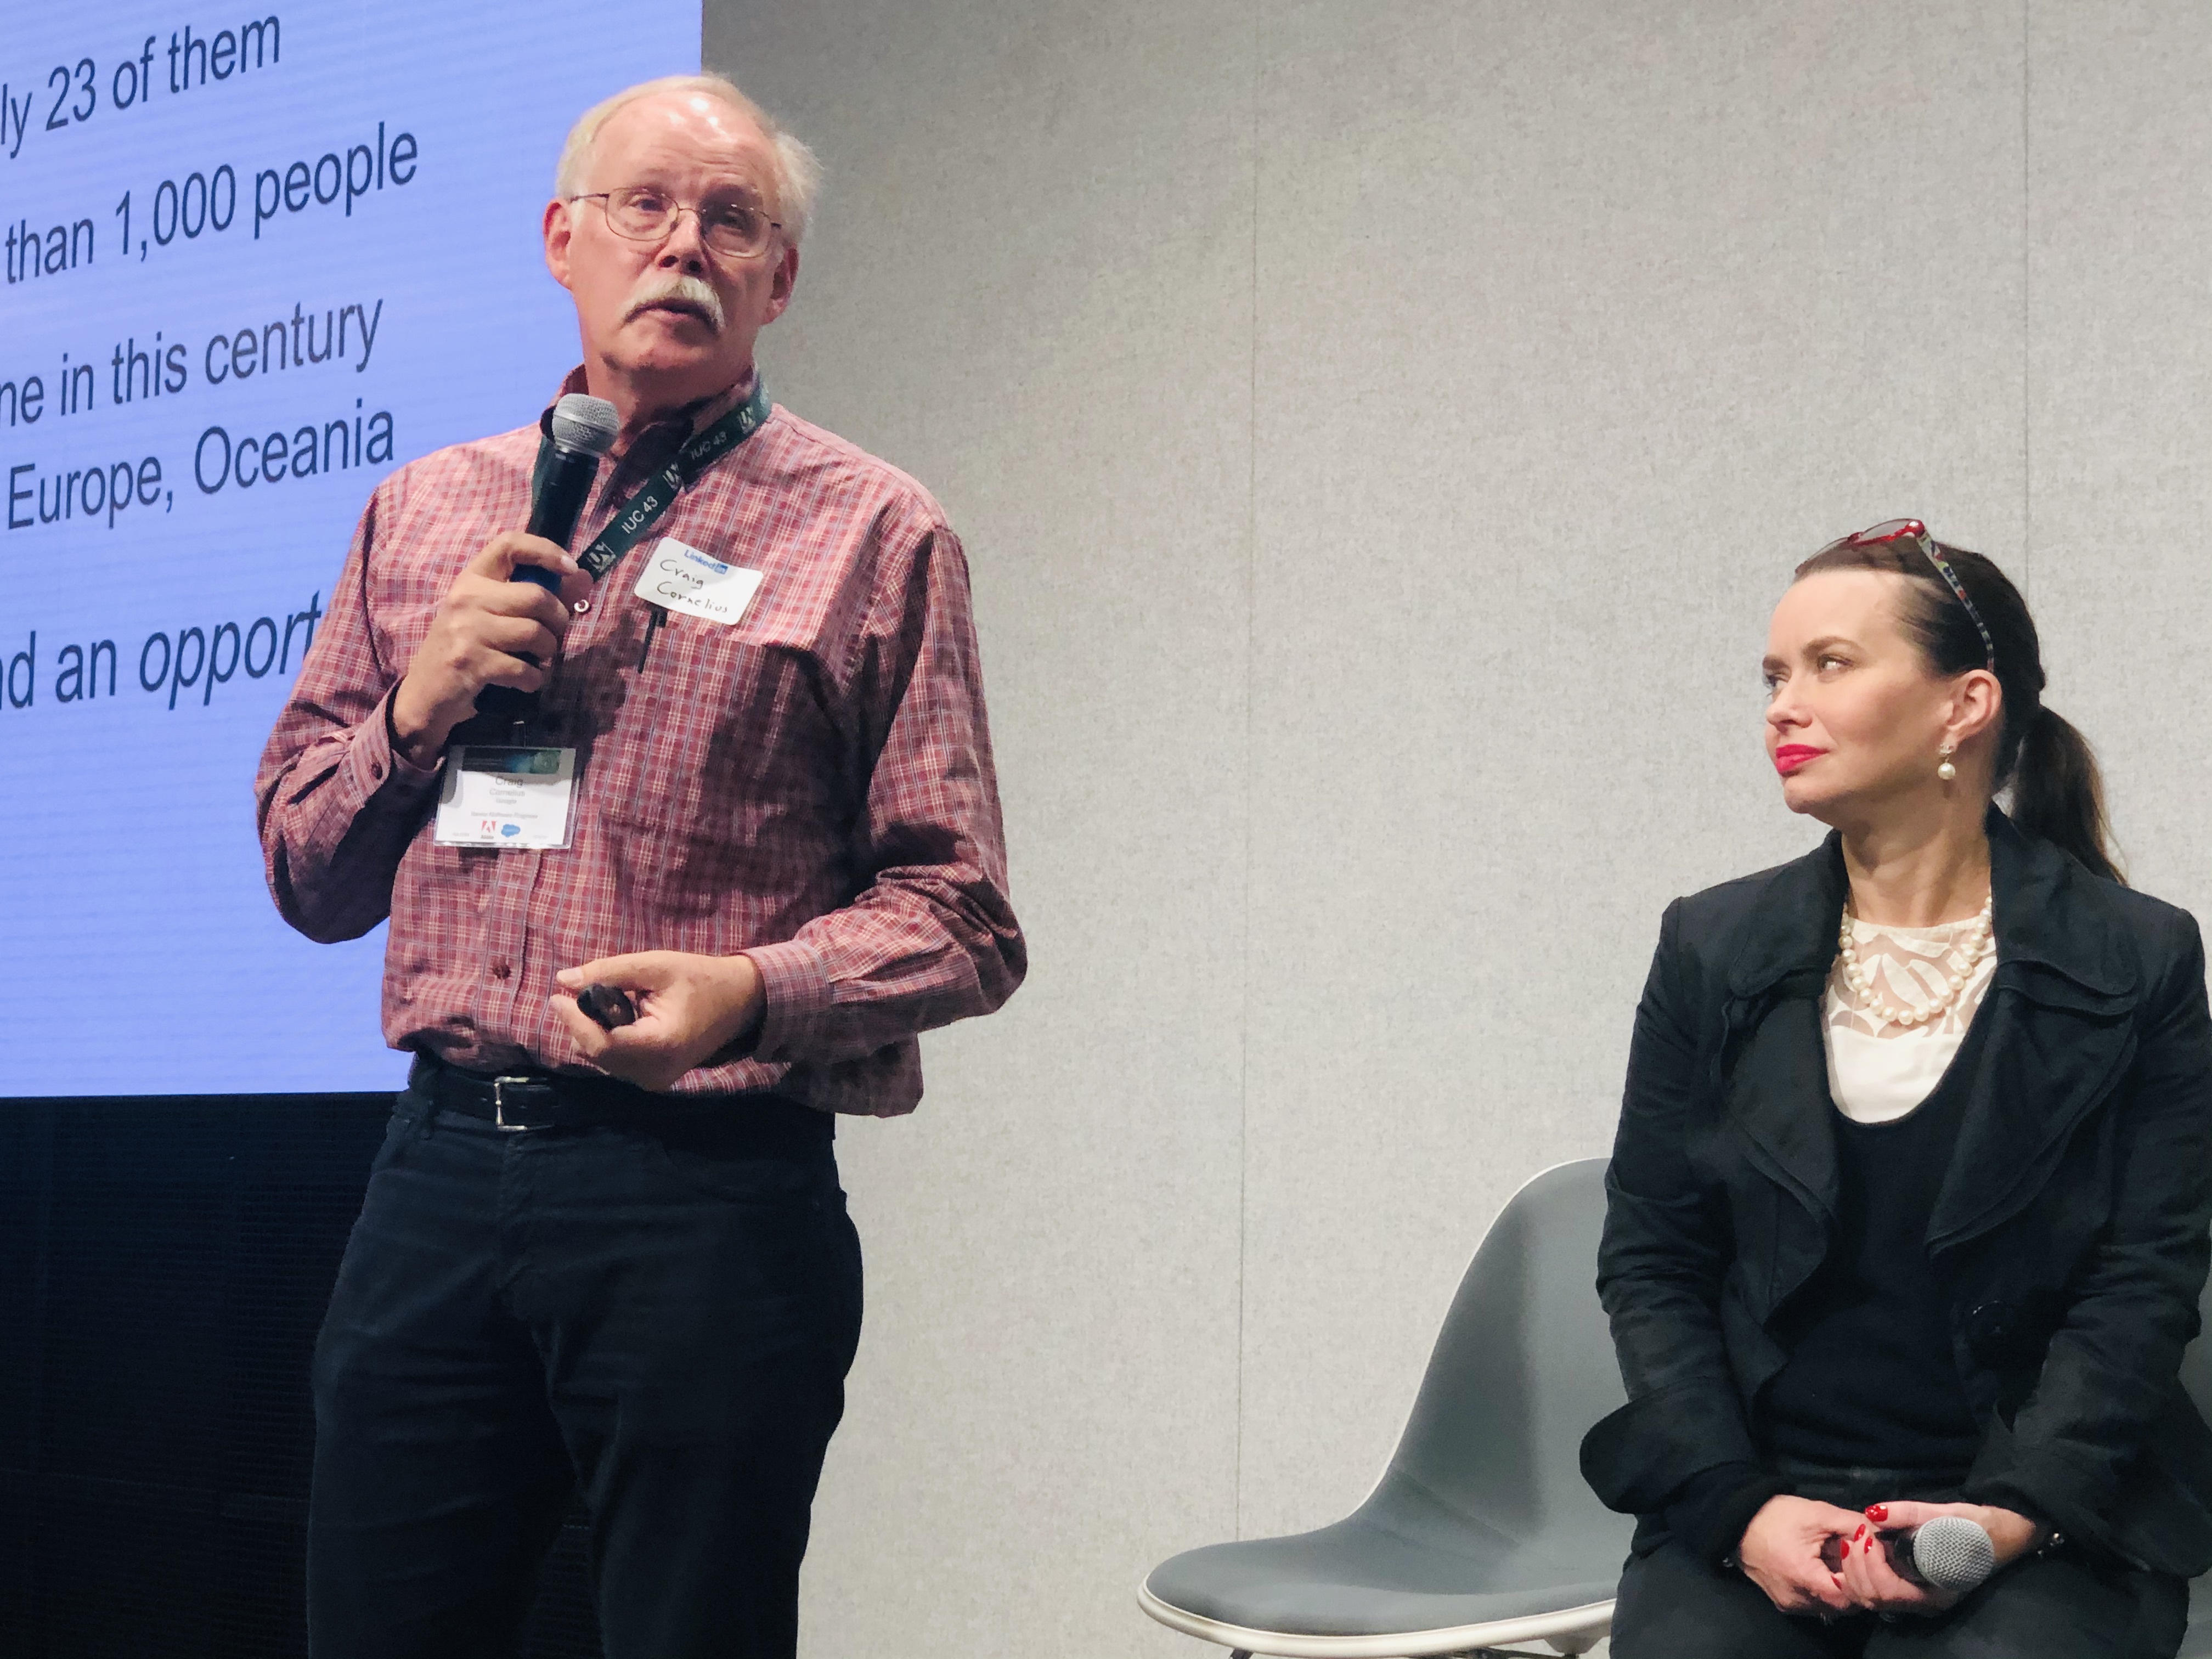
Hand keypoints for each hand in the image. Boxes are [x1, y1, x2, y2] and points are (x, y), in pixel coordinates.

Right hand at [390, 533, 591, 764]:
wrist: (424, 694)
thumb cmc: (464, 650)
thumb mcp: (493, 618)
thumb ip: (537, 597)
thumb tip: (584, 578)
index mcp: (472, 579)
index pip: (509, 544)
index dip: (546, 551)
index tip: (570, 568)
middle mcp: (466, 598)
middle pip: (537, 596)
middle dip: (559, 620)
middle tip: (553, 637)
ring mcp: (466, 630)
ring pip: (535, 633)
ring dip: (548, 652)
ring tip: (537, 660)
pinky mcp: (470, 663)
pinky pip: (524, 669)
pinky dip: (533, 680)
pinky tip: (524, 681)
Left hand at [550, 951, 765, 1091]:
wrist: (740, 1002)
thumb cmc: (701, 979)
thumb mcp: (656, 965)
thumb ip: (610, 971)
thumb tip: (563, 979)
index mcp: (661, 1045)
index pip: (602, 1044)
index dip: (574, 1022)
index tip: (557, 997)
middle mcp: (656, 1072)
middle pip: (598, 1055)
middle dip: (581, 1026)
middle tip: (575, 996)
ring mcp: (656, 1080)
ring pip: (604, 1062)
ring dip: (593, 1034)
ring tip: (602, 1004)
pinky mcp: (655, 1079)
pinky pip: (616, 1064)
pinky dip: (607, 1042)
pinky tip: (616, 1020)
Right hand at [1736, 1494, 1861, 1616]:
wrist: (1736, 1521)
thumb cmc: (1776, 1515)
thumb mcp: (1818, 1513)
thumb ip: (1854, 1524)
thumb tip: (1883, 1533)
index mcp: (1804, 1577)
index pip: (1849, 1597)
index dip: (1861, 1580)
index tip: (1863, 1559)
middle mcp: (1797, 1600)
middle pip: (1841, 1606)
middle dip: (1853, 1585)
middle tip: (1853, 1560)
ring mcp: (1789, 1604)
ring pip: (1829, 1608)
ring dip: (1839, 1589)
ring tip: (1835, 1562)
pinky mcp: (1783, 1603)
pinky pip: (1813, 1604)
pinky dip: (1823, 1591)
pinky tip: (1820, 1569)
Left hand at [1837, 1500, 2045, 1616]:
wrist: (2001, 1533)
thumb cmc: (1977, 1527)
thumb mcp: (1945, 1515)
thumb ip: (1908, 1514)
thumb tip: (1873, 1513)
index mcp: (1937, 1592)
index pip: (1889, 1591)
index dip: (1870, 1563)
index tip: (1868, 1533)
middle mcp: (1925, 1602)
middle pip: (1874, 1598)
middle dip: (1857, 1566)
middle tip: (1858, 1534)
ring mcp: (1917, 1598)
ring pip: (1872, 1598)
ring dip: (1855, 1569)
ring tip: (1857, 1539)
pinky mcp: (1911, 1587)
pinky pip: (1878, 1590)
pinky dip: (1862, 1571)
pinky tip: (1861, 1548)